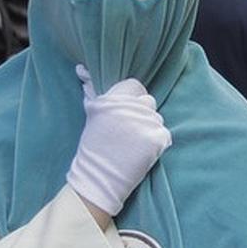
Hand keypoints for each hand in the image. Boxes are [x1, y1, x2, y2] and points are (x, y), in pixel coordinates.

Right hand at [67, 66, 171, 217]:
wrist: (98, 178)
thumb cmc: (94, 147)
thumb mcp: (92, 115)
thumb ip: (92, 91)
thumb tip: (82, 68)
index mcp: (112, 100)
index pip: (135, 86)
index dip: (132, 100)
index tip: (125, 115)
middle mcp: (128, 108)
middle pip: (148, 102)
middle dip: (141, 115)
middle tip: (128, 132)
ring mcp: (144, 123)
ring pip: (157, 118)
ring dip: (149, 129)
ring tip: (133, 143)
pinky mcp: (156, 138)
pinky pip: (165, 134)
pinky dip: (157, 144)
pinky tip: (141, 152)